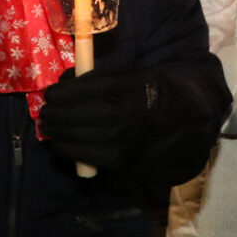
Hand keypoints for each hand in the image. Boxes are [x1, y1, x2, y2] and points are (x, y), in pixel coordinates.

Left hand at [40, 67, 226, 186]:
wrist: (192, 125)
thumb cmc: (159, 93)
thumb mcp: (138, 74)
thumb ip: (105, 75)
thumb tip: (67, 80)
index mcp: (136, 87)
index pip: (91, 89)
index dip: (65, 93)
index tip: (50, 93)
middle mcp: (131, 115)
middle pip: (81, 114)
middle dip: (56, 114)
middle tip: (45, 111)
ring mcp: (128, 141)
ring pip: (81, 137)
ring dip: (58, 132)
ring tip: (48, 126)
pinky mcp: (126, 162)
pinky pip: (89, 157)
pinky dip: (69, 149)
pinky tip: (60, 143)